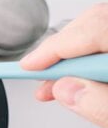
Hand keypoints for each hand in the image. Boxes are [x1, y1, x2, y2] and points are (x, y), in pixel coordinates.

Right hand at [20, 3, 107, 127]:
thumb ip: (99, 105)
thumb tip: (65, 89)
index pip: (91, 32)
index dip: (52, 51)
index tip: (26, 67)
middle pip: (94, 22)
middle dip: (60, 51)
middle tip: (41, 79)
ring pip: (100, 26)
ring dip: (74, 55)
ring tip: (60, 84)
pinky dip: (92, 54)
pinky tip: (85, 77)